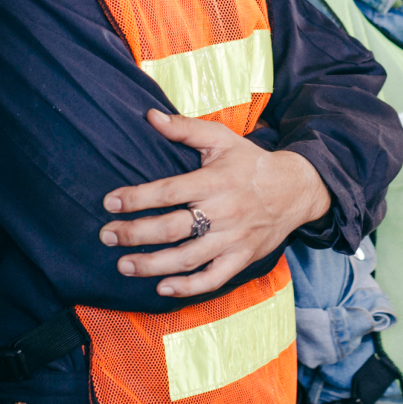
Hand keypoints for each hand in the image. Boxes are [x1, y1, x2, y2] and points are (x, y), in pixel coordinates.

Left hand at [98, 108, 331, 298]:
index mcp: (214, 181)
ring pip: (188, 258)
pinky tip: (163, 288)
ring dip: (153, 265)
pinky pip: (214, 279)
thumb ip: (184, 128)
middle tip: (107, 236)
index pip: (169, 191)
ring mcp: (233, 239)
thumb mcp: (221, 138)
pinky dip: (188, 287)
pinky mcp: (241, 258)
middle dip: (136, 234)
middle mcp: (222, 212)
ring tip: (124, 265)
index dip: (137, 198)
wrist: (295, 189)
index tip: (110, 203)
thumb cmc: (250, 162)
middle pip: (173, 228)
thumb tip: (150, 115)